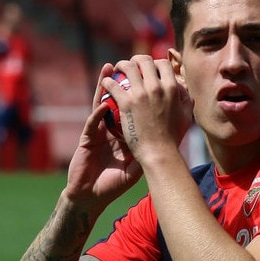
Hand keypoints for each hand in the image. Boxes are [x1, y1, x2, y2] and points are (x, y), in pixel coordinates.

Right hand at [63, 63, 142, 211]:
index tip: (152, 78)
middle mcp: (112, 129)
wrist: (92, 196)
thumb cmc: (114, 184)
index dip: (141, 94)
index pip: (134, 108)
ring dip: (105, 86)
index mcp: (125, 133)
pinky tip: (104, 106)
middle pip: (119, 100)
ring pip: (102, 103)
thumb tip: (172, 139)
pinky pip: (93, 123)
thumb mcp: (136, 168)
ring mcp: (99, 132)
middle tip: (132, 65)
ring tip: (110, 70)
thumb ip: (149, 152)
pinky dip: (99, 114)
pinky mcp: (87, 138)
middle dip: (124, 82)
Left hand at [101, 55, 193, 164]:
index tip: (149, 69)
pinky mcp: (126, 103)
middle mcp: (156, 87)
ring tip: (116, 71)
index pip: (162, 64)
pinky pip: (112, 85)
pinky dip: (108, 82)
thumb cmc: (173, 138)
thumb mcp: (186, 117)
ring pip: (127, 67)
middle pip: (144, 60)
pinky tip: (106, 84)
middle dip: (136, 60)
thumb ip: (186, 101)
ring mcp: (141, 94)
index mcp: (171, 88)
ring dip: (120, 65)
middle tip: (130, 66)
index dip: (155, 63)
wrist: (159, 153)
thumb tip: (185, 90)